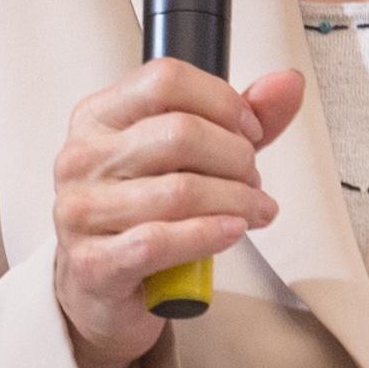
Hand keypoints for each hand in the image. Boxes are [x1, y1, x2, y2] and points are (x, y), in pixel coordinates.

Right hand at [51, 60, 303, 367]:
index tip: (251, 130)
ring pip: (179, 191)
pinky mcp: (91, 263)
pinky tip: (232, 231)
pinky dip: (209, 234)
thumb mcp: (188, 157)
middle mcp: (81, 158)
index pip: (165, 80)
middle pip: (180, 133)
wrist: (100, 287)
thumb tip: (287, 83)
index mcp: (98, 117)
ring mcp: (80, 211)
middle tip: (252, 180)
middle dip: (236, 157)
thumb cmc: (143, 212)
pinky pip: (161, 240)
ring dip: (236, 200)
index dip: (223, 101)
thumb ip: (237, 119)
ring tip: (254, 210)